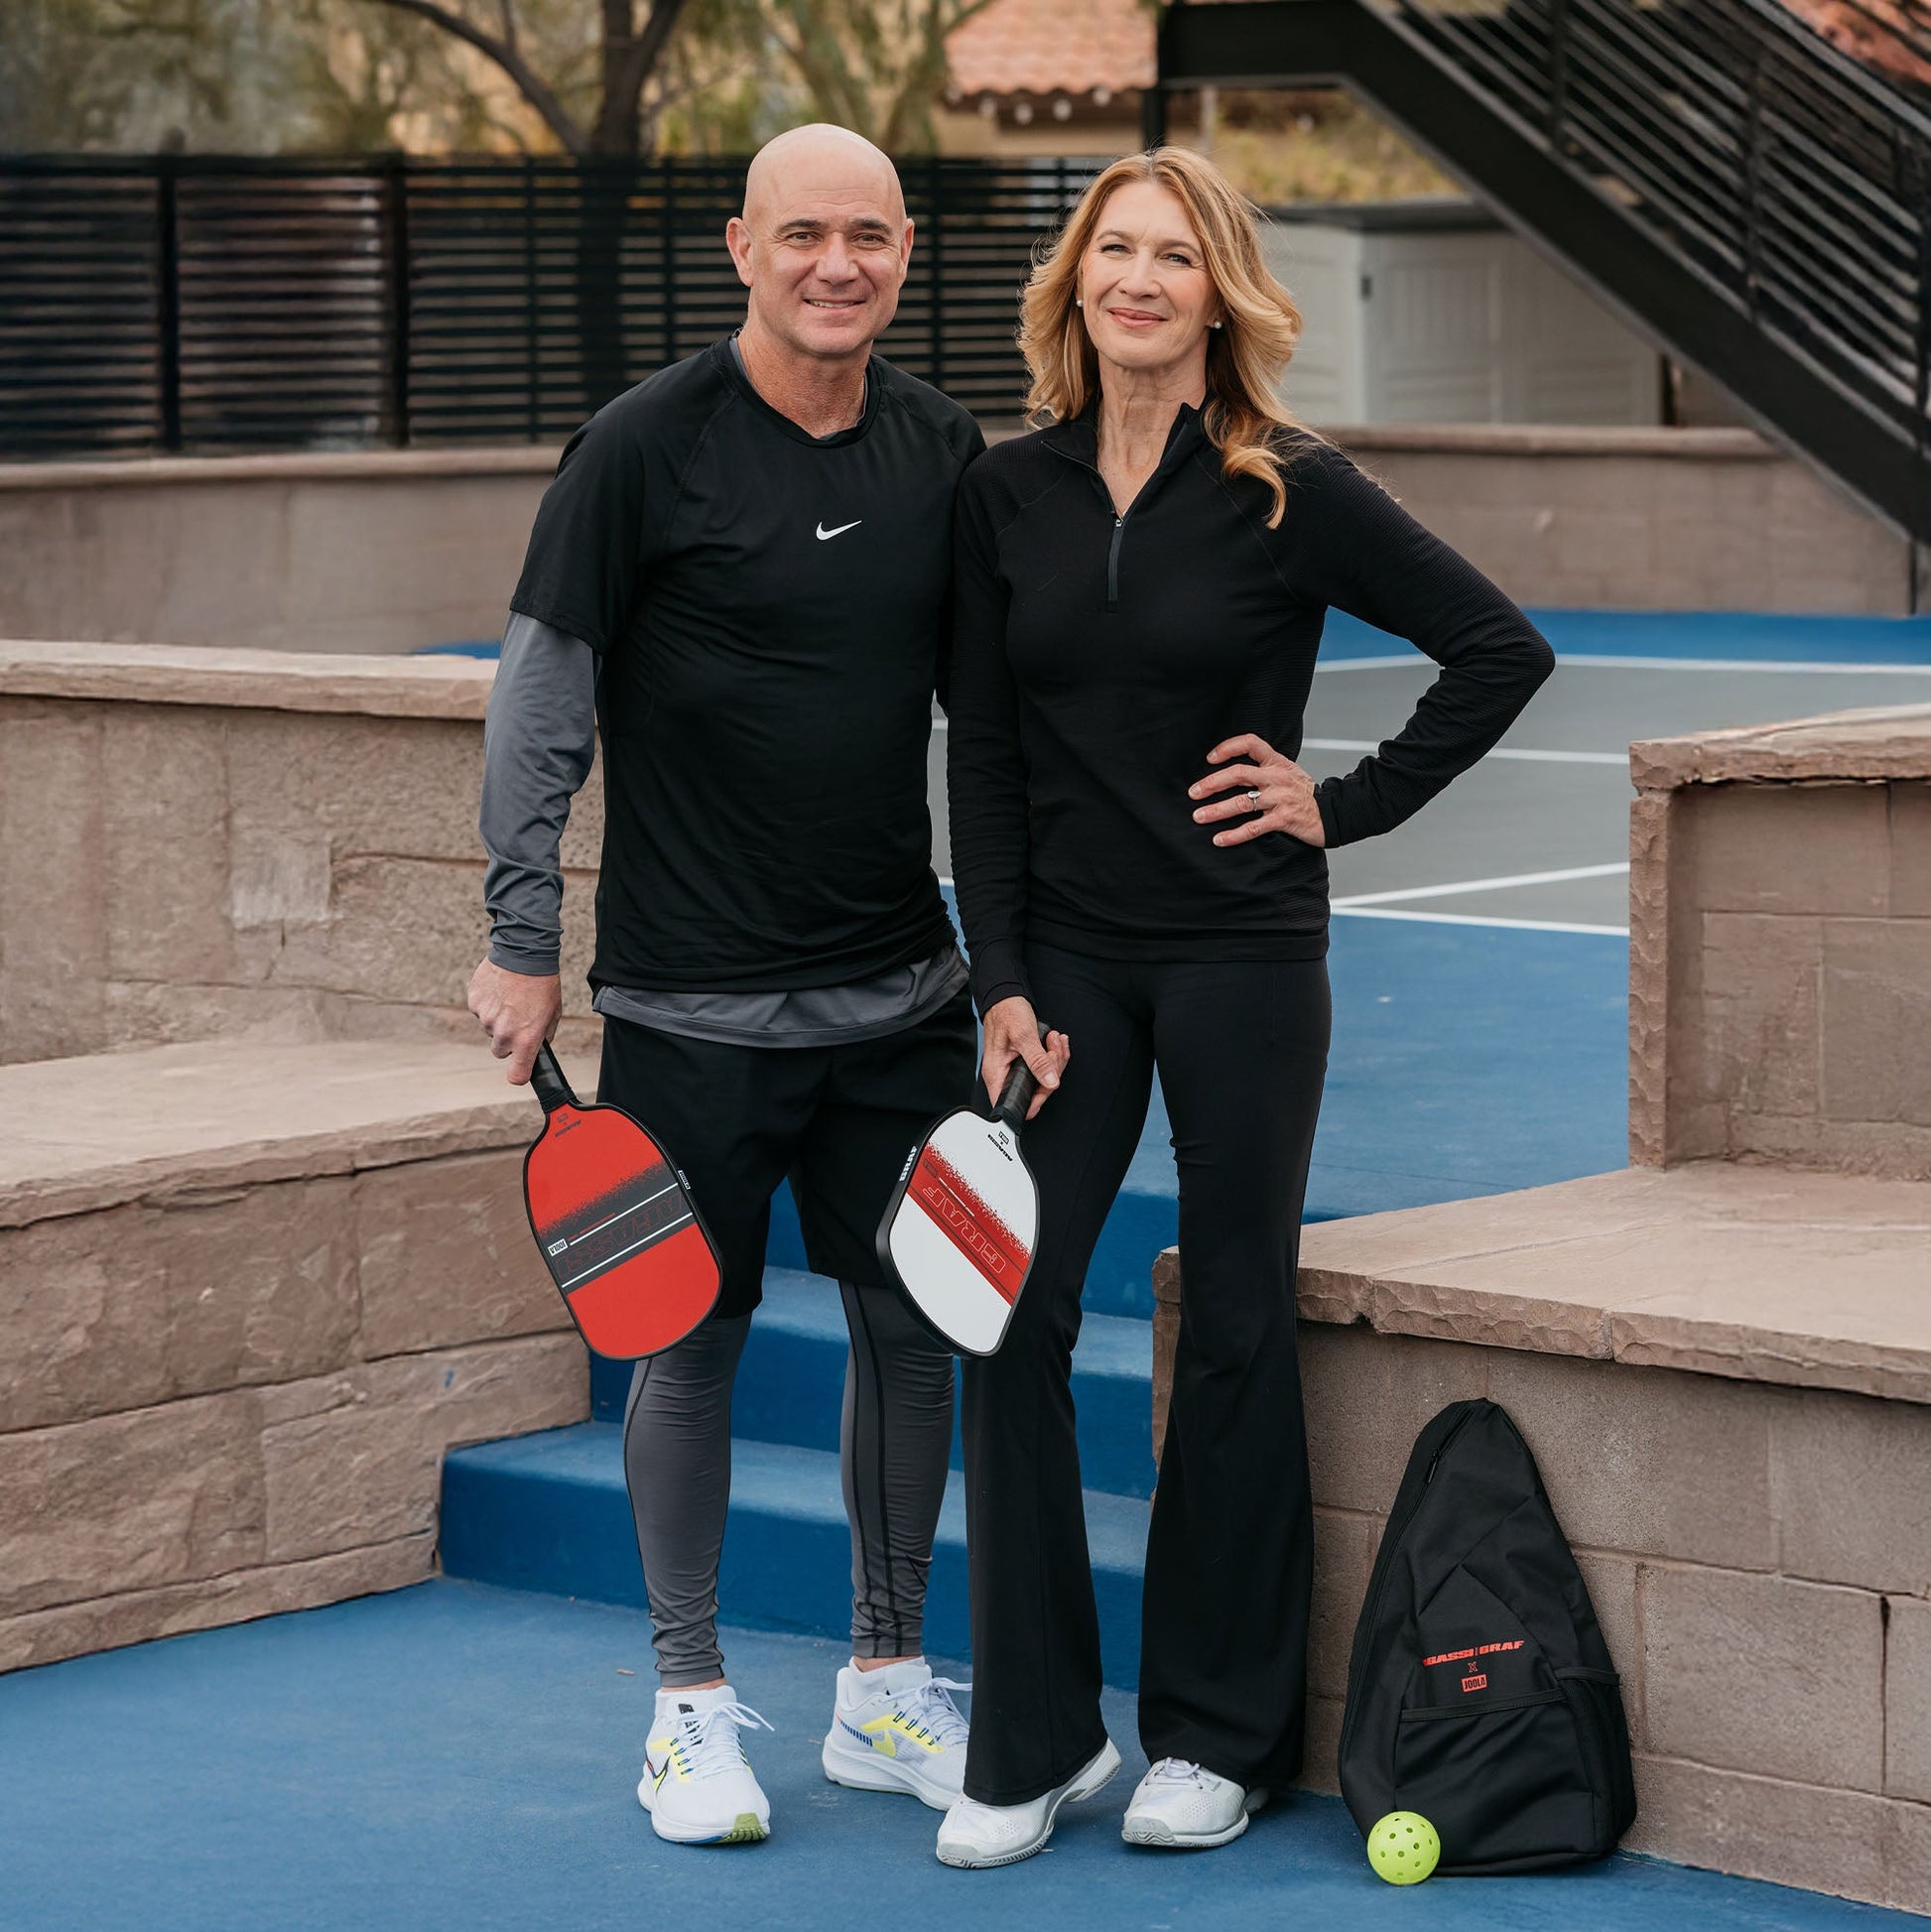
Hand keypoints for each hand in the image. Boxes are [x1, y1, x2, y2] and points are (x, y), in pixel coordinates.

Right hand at [467, 959, 561, 1083]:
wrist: (524, 953)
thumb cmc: (543, 982)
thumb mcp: (553, 1012)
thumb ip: (544, 1035)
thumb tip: (537, 1046)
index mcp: (526, 1038)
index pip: (517, 1075)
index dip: (519, 1072)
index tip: (521, 1068)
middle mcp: (503, 1033)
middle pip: (500, 1051)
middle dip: (508, 1040)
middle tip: (519, 1018)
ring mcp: (485, 1018)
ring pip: (489, 1029)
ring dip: (498, 1019)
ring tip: (511, 998)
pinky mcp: (474, 1003)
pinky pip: (480, 1011)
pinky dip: (488, 1004)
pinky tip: (500, 989)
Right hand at [979, 996, 1070, 1122]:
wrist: (1005, 996)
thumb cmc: (1006, 1012)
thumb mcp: (1024, 1036)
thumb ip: (1037, 1061)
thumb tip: (1050, 1082)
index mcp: (997, 1074)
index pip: (1014, 1104)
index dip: (1035, 1101)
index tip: (1048, 1084)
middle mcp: (1004, 1075)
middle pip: (1035, 1091)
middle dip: (1051, 1071)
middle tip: (1052, 1052)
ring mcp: (1015, 1068)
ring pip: (1043, 1078)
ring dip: (1055, 1059)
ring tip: (1054, 1041)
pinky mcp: (1024, 1061)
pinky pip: (1044, 1067)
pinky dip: (1053, 1054)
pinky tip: (1054, 1041)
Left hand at [1189, 733, 1326, 847]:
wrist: (1335, 812)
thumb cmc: (1306, 794)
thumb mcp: (1288, 773)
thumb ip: (1264, 769)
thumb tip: (1231, 773)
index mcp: (1277, 762)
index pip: (1250, 743)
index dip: (1228, 747)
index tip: (1210, 759)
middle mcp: (1276, 778)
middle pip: (1239, 774)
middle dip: (1212, 783)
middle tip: (1194, 792)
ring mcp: (1280, 799)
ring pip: (1242, 802)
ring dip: (1217, 810)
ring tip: (1199, 816)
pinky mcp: (1283, 819)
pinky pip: (1254, 827)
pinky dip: (1234, 835)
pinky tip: (1219, 839)